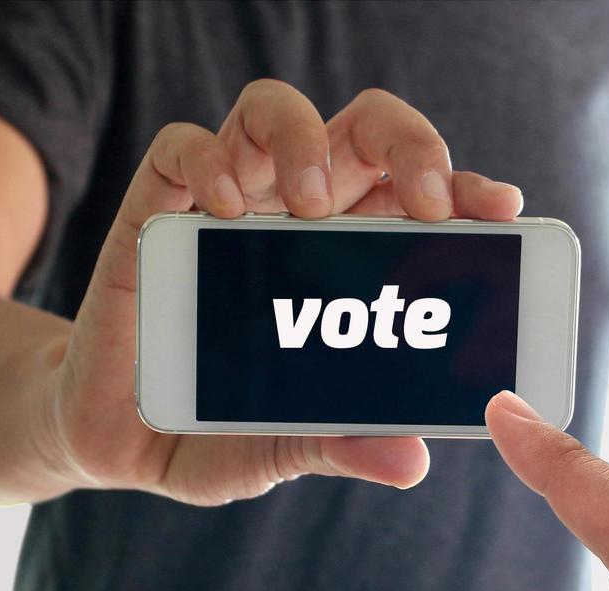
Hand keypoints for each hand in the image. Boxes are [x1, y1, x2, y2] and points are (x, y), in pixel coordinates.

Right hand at [42, 81, 524, 504]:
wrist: (111, 442)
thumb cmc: (208, 433)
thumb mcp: (279, 448)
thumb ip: (337, 444)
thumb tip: (410, 460)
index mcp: (343, 260)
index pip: (413, 195)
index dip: (462, 188)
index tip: (497, 213)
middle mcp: (289, 217)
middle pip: (361, 132)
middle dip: (409, 145)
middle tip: (424, 205)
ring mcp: (220, 208)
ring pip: (272, 113)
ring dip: (306, 138)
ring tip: (314, 202)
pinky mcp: (151, 215)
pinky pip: (180, 150)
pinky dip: (207, 161)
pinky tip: (226, 207)